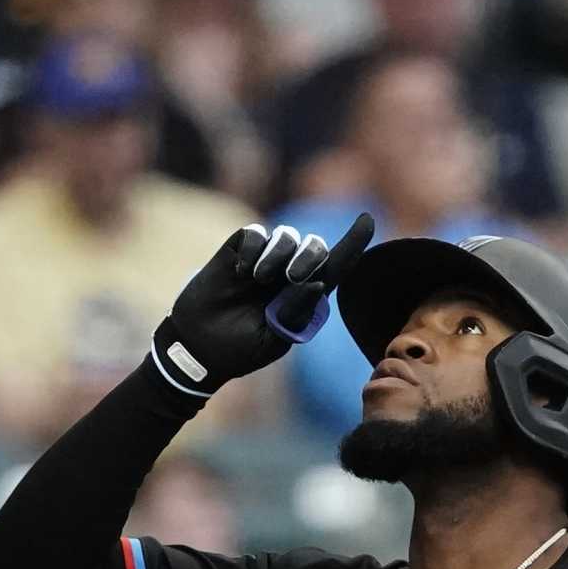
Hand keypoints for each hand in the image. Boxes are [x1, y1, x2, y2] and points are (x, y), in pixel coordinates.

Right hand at [151, 212, 372, 396]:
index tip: (368, 220)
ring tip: (259, 279)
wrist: (199, 347)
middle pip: (316, 246)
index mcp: (306, 296)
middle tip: (291, 277)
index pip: (337, 267)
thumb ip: (297, 313)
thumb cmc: (241, 348)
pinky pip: (255, 233)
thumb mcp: (274, 339)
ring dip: (278, 254)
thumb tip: (319, 284)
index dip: (353, 243)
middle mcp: (289, 273)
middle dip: (310, 256)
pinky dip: (253, 248)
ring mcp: (264, 260)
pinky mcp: (238, 250)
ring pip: (287, 236)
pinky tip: (241, 271)